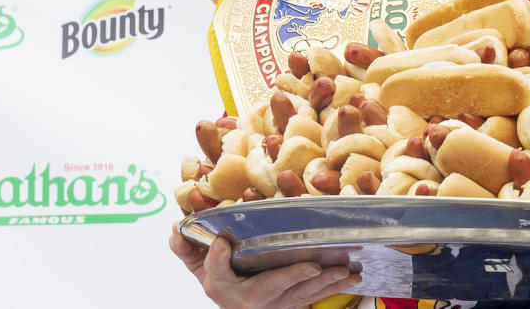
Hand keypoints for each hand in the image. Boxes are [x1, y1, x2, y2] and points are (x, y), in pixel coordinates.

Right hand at [169, 221, 360, 308]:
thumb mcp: (199, 268)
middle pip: (270, 288)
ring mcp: (274, 305)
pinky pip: (315, 298)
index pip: (217, 272)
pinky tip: (353, 278)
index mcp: (223, 287)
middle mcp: (249, 300)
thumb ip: (187, 249)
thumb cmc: (222, 285)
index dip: (216, 258)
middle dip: (292, 277)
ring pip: (300, 295)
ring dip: (324, 284)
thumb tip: (176, 228)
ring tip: (344, 271)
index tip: (220, 242)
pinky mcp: (293, 305)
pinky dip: (335, 289)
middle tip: (313, 266)